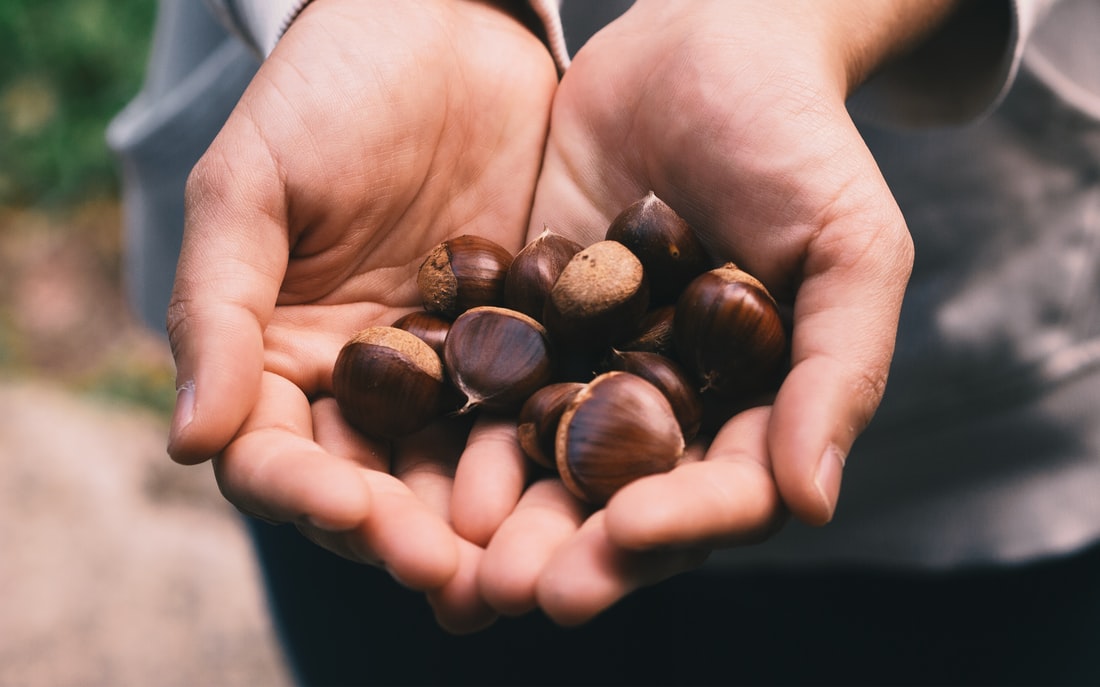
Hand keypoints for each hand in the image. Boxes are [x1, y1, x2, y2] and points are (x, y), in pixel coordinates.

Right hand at [164, 0, 556, 630]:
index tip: (358, 517)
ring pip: (460, 467)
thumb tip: (191, 444)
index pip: (280, 456)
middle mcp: (365, 382)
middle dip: (412, 537)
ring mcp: (449, 368)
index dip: (310, 496)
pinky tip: (588, 487)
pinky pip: (537, 410)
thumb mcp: (249, 187)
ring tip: (526, 564)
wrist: (440, 24)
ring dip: (488, 523)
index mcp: (280, 358)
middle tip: (462, 579)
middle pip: (377, 486)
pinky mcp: (527, 341)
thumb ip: (217, 310)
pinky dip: (553, 452)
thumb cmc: (325, 91)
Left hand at [460, 0, 955, 623]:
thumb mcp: (848, 247)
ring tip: (452, 559)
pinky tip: (400, 464)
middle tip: (515, 590)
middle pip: (621, 501)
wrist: (706, 48)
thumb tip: (814, 500)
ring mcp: (592, 371)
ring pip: (543, 463)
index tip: (623, 537)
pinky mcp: (528, 327)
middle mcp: (668, 409)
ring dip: (500, 515)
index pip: (721, 492)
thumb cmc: (798, 141)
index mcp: (752, 411)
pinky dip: (449, 428)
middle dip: (570, 547)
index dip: (678, 521)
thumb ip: (839, 366)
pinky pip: (488, 386)